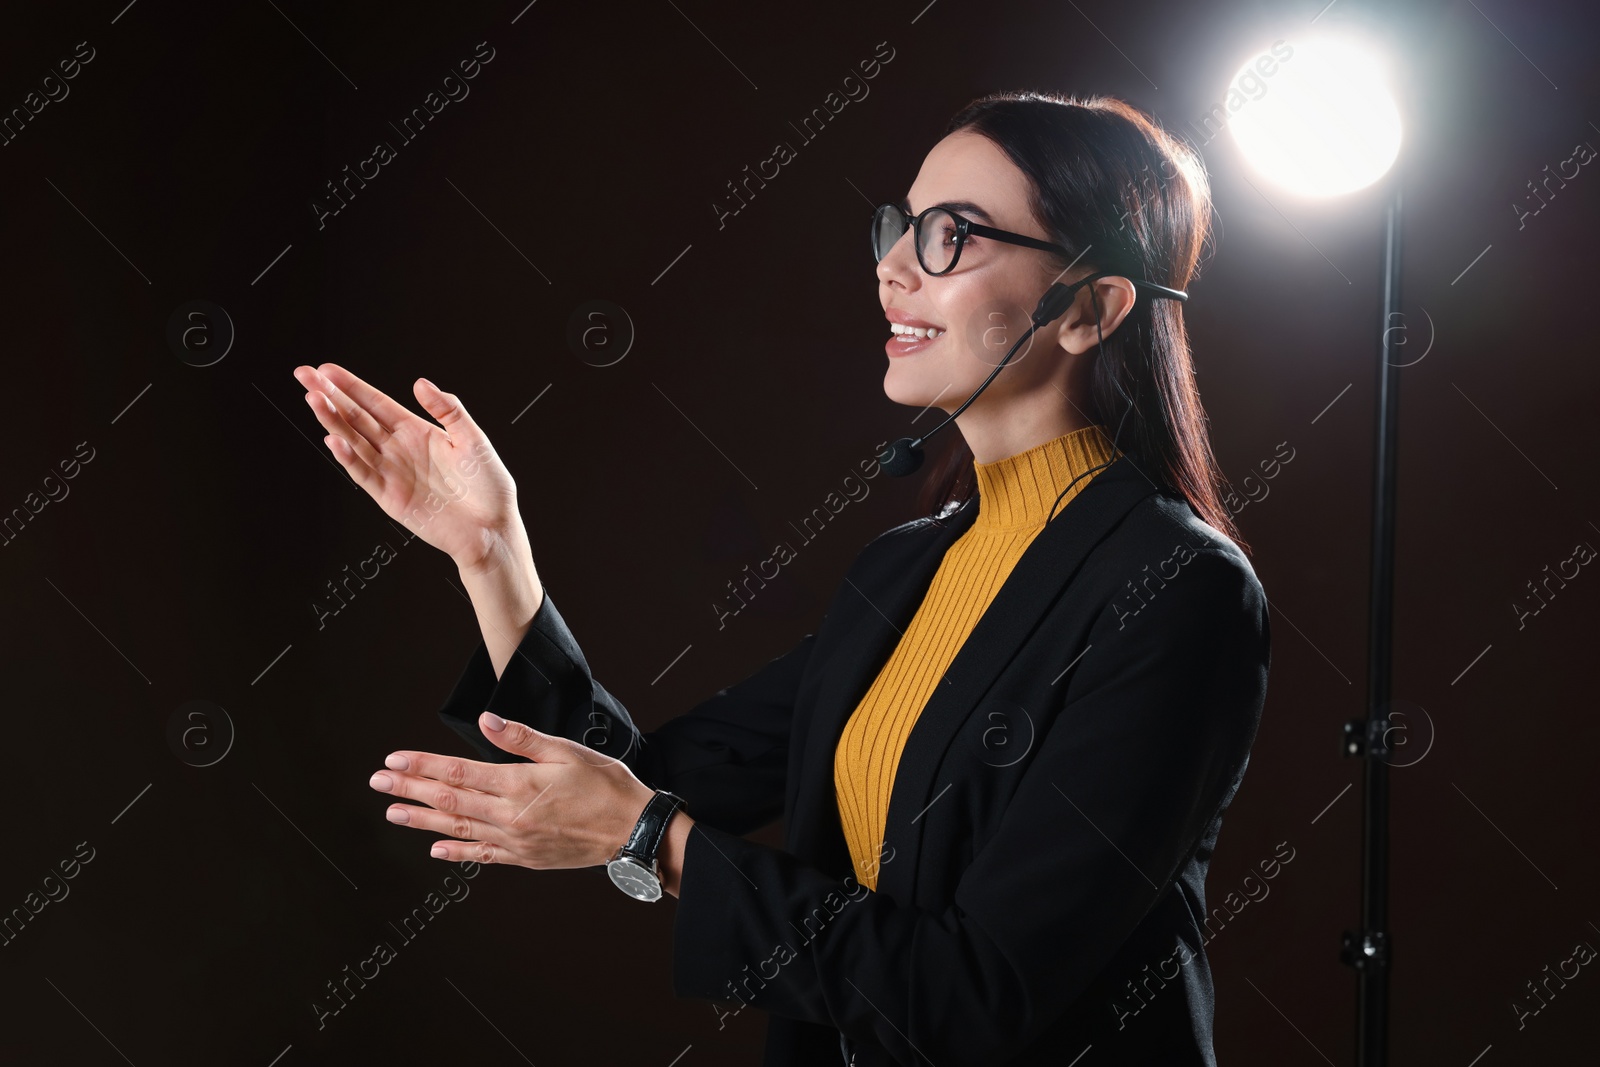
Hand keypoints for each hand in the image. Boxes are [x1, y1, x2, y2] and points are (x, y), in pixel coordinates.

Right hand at [291, 362, 524, 572]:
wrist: (491, 529)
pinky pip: (364, 474)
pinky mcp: (389, 497)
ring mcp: (391, 472)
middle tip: (305, 375)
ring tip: (313, 399)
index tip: (326, 369)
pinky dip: (348, 457)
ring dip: (332, 421)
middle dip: (330, 396)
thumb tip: (420, 383)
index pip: (376, 403)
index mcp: (416, 431)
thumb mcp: (473, 440)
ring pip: (354, 442)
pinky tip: (334, 439)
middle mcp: (398, 449)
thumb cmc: (489, 487)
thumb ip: (448, 410)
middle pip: (357, 418)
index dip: (351, 386)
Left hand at [368, 711, 660, 871]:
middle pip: (448, 801)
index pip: (457, 773)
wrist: (634, 831)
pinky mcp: (525, 858)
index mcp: (518, 785)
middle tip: (378, 783)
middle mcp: (510, 816)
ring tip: (394, 814)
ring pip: (458, 829)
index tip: (394, 760)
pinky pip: (483, 855)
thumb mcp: (567, 752)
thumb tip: (486, 721)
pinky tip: (436, 850)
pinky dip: (458, 852)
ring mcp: (515, 841)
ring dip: (422, 821)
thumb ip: (522, 739)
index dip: (423, 765)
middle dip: (410, 790)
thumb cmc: (607, 786)